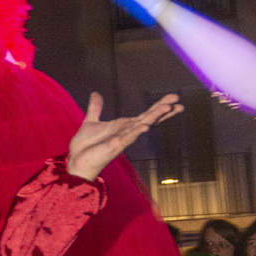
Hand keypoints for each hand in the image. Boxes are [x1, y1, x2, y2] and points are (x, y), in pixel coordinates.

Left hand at [66, 93, 182, 182]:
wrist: (76, 161)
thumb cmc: (86, 147)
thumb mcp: (91, 122)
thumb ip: (95, 108)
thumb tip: (96, 93)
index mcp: (123, 126)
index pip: (145, 114)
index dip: (159, 106)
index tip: (173, 99)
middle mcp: (126, 132)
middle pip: (149, 118)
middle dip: (162, 109)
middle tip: (178, 101)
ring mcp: (122, 139)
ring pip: (142, 125)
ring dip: (154, 117)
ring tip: (168, 108)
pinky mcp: (115, 146)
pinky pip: (128, 138)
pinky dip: (136, 132)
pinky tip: (146, 126)